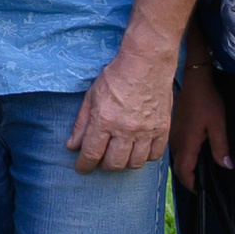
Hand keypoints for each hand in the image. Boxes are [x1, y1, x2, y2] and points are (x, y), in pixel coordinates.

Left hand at [69, 41, 175, 172]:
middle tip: (101, 160)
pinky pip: (155, 155)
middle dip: (104, 166)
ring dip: (124, 163)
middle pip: (114, 163)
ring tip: (119, 155)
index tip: (82, 169)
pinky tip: (137, 150)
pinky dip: (145, 158)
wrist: (146, 65)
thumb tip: (72, 146)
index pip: (92, 153)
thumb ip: (81, 124)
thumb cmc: (115, 78)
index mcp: (104, 120)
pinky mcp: (163, 129)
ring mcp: (146, 131)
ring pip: (135, 163)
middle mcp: (126, 129)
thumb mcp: (90, 97)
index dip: (84, 165)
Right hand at [171, 64, 231, 185]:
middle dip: (188, 178)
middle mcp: (174, 142)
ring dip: (185, 167)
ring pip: (175, 158)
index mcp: (186, 143)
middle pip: (178, 167)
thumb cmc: (206, 101)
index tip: (201, 192)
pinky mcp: (172, 129)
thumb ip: (220, 147)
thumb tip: (226, 166)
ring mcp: (171, 135)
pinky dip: (183, 157)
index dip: (192, 185)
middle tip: (202, 184)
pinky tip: (194, 153)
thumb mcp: (218, 125)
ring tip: (199, 171)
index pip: (184, 172)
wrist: (192, 81)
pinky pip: (175, 149)